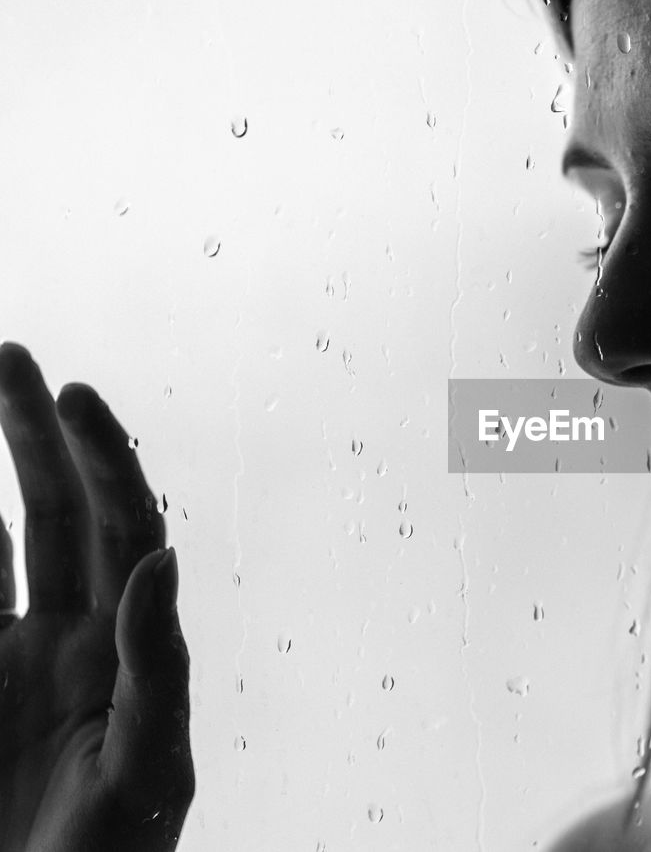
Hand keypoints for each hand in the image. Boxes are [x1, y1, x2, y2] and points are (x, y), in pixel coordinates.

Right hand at [0, 343, 192, 851]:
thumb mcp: (151, 766)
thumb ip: (158, 665)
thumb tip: (164, 557)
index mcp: (126, 648)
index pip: (125, 529)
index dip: (107, 461)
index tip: (76, 396)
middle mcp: (71, 637)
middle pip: (57, 512)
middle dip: (38, 435)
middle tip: (15, 355)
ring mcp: (11, 659)